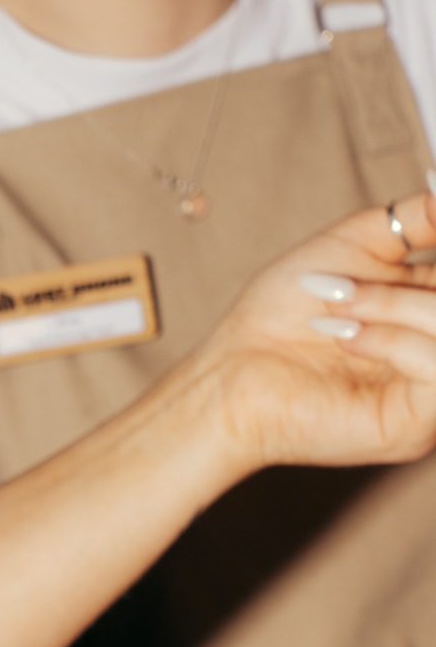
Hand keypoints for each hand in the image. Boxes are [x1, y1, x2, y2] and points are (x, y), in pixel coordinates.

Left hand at [191, 190, 435, 475]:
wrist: (232, 375)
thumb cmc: (278, 317)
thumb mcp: (351, 246)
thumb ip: (412, 219)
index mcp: (427, 315)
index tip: (427, 233)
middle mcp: (433, 354)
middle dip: (406, 290)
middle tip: (345, 290)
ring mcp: (429, 395)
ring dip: (394, 309)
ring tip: (336, 314)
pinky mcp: (414, 427)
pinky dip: (393, 342)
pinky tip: (347, 340)